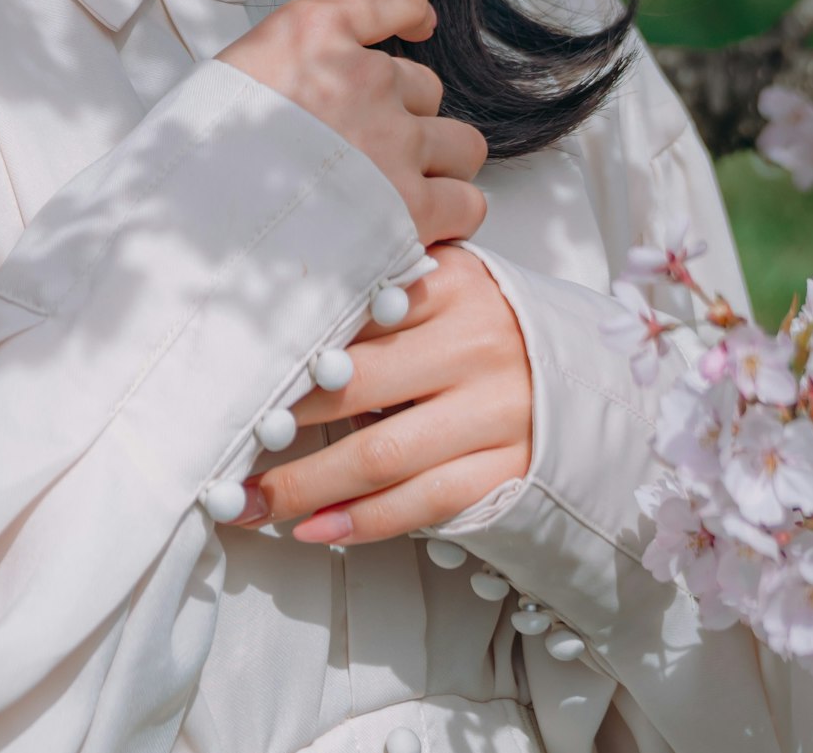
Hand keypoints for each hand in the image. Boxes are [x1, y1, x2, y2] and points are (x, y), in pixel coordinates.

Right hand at [218, 0, 487, 243]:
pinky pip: (467, 201)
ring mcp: (393, 142)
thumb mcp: (230, 76)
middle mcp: (364, 78)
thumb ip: (289, 66)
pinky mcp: (410, 207)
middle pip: (425, 86)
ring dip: (436, 165)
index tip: (417, 25)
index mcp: (314, 34)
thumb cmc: (196, 160)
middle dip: (404, 115)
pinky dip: (451, 213)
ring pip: (460, 143)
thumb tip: (323, 85)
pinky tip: (423, 219)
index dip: (412, 14)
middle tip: (366, 148)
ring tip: (399, 191)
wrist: (189, 226)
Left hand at [241, 249, 531, 545]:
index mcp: (454, 283)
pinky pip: (423, 502)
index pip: (353, 312)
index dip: (286, 350)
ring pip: (381, 454)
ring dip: (304, 486)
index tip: (229, 376)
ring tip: (247, 504)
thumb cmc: (487, 327)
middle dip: (278, 423)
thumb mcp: (446, 287)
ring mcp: (497, 411)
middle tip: (220, 449)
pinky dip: (361, 521)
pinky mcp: (508, 469)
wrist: (591, 377)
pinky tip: (312, 530)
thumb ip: (382, 293)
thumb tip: (274, 331)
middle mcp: (477, 344)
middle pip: (355, 385)